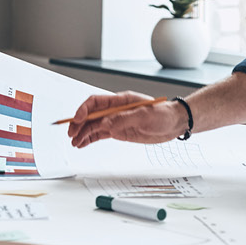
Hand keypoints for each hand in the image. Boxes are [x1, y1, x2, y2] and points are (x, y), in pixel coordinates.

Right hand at [66, 91, 185, 147]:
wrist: (174, 124)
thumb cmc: (163, 114)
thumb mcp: (145, 115)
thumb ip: (124, 119)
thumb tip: (105, 124)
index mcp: (120, 100)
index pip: (96, 102)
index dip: (84, 110)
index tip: (77, 119)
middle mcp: (115, 110)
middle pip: (90, 115)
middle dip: (78, 124)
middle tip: (71, 135)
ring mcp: (115, 121)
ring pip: (93, 126)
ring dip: (82, 133)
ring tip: (74, 143)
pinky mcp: (118, 131)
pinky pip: (100, 134)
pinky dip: (89, 139)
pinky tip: (82, 144)